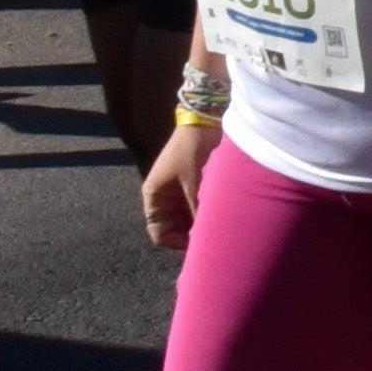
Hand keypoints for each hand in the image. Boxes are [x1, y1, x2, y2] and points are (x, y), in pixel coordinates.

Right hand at [143, 118, 215, 249]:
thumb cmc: (190, 151)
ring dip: (197, 225)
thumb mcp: (192, 182)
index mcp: (154, 196)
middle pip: (173, 228)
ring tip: (215, 230)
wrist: (203, 125)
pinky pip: (196, 208)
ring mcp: (179, 193)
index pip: (158, 231)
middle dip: (188, 236)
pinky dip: (204, 214)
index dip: (174, 241)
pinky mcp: (193, 186)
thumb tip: (203, 235)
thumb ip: (195, 208)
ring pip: (186, 219)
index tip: (194, 245)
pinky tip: (217, 218)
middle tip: (209, 240)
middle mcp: (164, 198)